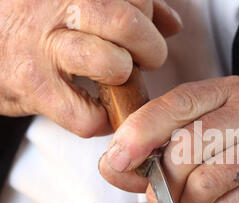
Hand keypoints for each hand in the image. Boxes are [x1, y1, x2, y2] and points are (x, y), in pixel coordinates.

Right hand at [0, 0, 181, 136]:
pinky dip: (101, 120)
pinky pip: (86, 115)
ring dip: (126, 79)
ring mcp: (42, 49)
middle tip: (143, 59)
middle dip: (150, 48)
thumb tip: (171, 23)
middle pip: (128, 23)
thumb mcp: (77, 3)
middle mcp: (56, 9)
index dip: (149, 19)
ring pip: (111, 64)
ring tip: (117, 80)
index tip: (143, 33)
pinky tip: (97, 109)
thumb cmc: (36, 21)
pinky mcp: (33, 89)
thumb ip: (128, 5)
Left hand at [99, 76, 238, 202]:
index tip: (115, 159)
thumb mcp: (189, 155)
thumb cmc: (230, 174)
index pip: (178, 102)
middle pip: (189, 143)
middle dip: (163, 183)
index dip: (140, 130)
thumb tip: (111, 166)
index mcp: (229, 93)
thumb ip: (150, 158)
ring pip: (207, 179)